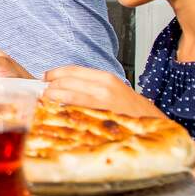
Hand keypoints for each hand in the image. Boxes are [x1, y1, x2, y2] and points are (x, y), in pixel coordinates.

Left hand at [42, 66, 162, 116]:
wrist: (154, 125)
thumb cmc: (131, 110)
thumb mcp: (113, 91)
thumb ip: (92, 87)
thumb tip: (64, 87)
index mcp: (105, 78)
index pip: (72, 70)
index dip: (54, 74)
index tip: (44, 78)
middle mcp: (103, 87)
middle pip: (65, 82)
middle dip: (49, 87)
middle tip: (41, 94)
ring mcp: (101, 102)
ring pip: (66, 94)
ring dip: (51, 98)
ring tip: (44, 103)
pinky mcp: (100, 117)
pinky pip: (73, 111)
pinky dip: (60, 110)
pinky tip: (53, 113)